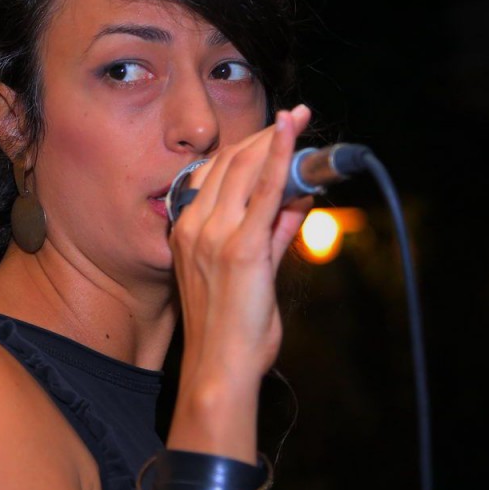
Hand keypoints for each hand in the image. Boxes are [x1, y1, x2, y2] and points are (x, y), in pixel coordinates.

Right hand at [168, 104, 312, 397]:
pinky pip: (263, 190)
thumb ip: (274, 233)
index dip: (246, 146)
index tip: (273, 130)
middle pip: (229, 162)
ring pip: (245, 168)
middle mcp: (194, 226)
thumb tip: (296, 200)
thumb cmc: (233, 333)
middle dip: (265, 135)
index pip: (214, 172)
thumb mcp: (252, 274)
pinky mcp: (241, 247)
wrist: (219, 371)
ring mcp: (214, 235)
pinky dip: (279, 154)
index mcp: (186, 230)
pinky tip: (291, 129)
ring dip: (276, 138)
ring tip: (301, 120)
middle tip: (296, 118)